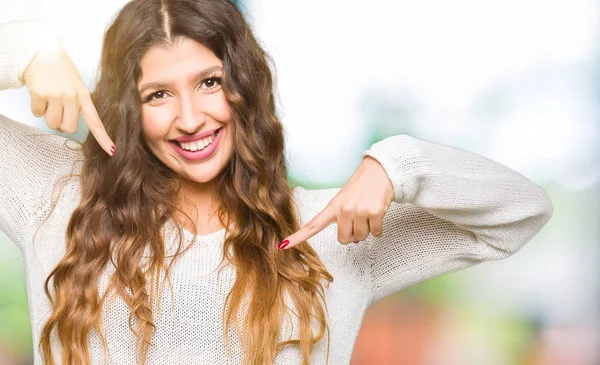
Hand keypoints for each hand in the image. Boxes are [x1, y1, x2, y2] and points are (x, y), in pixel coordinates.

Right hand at [22, 38, 114, 155]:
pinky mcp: (41, 94)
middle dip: (62, 123)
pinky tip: (40, 94)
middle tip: (58, 109)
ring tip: (49, 100)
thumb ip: (76, 105)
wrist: (41, 53)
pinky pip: (38, 114)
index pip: (95, 121)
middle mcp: (72, 96)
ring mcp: (56, 95)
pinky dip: (37, 108)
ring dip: (48, 116)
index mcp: (84, 96)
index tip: (112, 151)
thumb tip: (66, 127)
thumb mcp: (76, 85)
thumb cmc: (60, 71)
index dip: (103, 138)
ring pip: (53, 123)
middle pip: (69, 127)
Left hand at [278, 156, 394, 249]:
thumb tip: (353, 241)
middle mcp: (343, 210)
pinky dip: (378, 227)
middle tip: (358, 218)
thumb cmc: (362, 186)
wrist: (380, 170)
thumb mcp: (345, 200)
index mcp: (333, 207)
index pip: (312, 225)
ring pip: (361, 237)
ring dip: (367, 229)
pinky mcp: (374, 213)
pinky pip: (376, 233)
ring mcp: (359, 211)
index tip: (283, 245)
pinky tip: (377, 213)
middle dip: (353, 234)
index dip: (297, 237)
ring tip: (368, 212)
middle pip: (344, 240)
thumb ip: (343, 220)